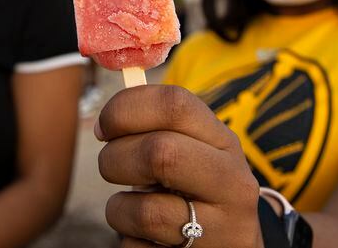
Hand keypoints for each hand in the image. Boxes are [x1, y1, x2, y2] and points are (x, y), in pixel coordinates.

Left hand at [96, 85, 263, 246]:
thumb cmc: (195, 190)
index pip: (174, 104)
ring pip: (145, 212)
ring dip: (119, 210)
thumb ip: (159, 128)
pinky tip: (147, 238)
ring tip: (131, 210)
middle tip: (110, 167)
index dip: (125, 109)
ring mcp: (223, 230)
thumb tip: (107, 120)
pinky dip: (129, 242)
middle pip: (160, 153)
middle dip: (115, 159)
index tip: (104, 128)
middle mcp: (232, 182)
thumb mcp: (193, 152)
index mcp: (225, 142)